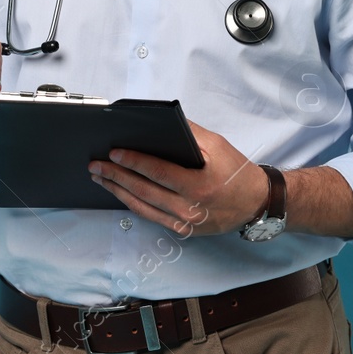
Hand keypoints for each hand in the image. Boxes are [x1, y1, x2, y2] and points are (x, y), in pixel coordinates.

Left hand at [88, 121, 270, 236]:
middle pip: (143, 190)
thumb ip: (188, 134)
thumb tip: (160, 123)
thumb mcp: (217, 145)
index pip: (157, 172)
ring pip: (142, 206)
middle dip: (116, 176)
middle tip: (96, 165)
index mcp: (199, 185)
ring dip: (118, 191)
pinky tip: (119, 192)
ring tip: (100, 177)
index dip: (133, 161)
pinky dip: (132, 203)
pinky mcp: (183, 230)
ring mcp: (185, 223)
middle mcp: (190, 208)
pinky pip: (151, 216)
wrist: (255, 203)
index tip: (114, 152)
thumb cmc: (236, 172)